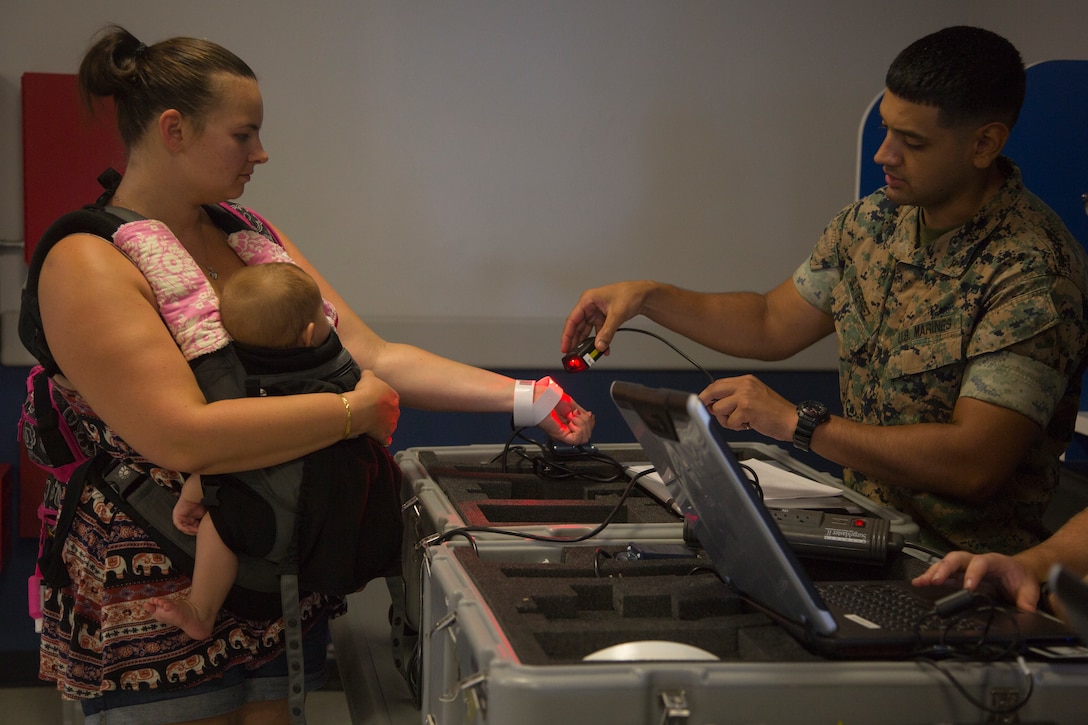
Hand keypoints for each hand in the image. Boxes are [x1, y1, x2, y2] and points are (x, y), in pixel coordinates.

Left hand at [173, 498, 205, 535]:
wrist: (194, 496)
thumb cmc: (200, 503)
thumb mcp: (204, 514)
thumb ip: (204, 522)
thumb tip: (207, 528)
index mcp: (192, 519)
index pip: (194, 528)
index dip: (198, 530)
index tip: (202, 532)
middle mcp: (186, 519)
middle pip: (189, 529)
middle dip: (194, 532)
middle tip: (199, 533)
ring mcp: (181, 518)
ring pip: (184, 528)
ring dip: (190, 531)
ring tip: (196, 531)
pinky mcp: (177, 517)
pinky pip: (180, 526)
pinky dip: (185, 528)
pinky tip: (190, 529)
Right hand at [352, 369, 400, 445]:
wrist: (359, 408)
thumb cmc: (365, 391)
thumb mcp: (367, 376)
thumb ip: (369, 375)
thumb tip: (367, 374)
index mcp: (394, 397)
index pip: (390, 397)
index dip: (381, 399)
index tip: (372, 399)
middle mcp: (396, 411)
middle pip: (390, 412)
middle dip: (382, 412)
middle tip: (370, 411)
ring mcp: (391, 425)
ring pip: (389, 425)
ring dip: (382, 425)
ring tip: (370, 423)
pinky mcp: (384, 436)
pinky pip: (385, 440)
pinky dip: (382, 440)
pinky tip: (376, 437)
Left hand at [538, 393, 594, 444]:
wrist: (538, 399)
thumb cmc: (547, 399)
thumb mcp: (570, 404)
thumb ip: (581, 413)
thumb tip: (590, 416)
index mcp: (568, 423)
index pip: (586, 430)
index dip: (590, 422)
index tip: (588, 414)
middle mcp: (566, 430)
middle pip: (587, 435)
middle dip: (587, 422)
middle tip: (575, 414)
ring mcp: (563, 433)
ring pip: (584, 438)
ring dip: (582, 424)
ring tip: (571, 416)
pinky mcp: (560, 435)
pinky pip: (577, 439)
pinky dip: (578, 428)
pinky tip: (571, 421)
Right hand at [561, 281, 654, 354]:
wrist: (643, 295)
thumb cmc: (630, 294)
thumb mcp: (617, 314)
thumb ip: (607, 331)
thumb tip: (599, 345)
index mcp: (588, 300)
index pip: (572, 319)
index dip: (567, 335)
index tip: (565, 347)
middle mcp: (589, 306)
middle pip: (577, 327)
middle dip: (576, 342)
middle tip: (573, 355)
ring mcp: (595, 313)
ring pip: (586, 331)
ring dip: (587, 343)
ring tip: (585, 355)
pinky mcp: (602, 319)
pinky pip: (597, 333)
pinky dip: (599, 341)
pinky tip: (602, 349)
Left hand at [697, 374, 797, 439]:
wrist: (793, 420)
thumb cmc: (776, 412)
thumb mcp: (755, 397)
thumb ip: (735, 397)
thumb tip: (713, 404)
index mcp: (747, 380)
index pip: (718, 383)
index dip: (708, 394)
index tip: (703, 401)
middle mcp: (745, 385)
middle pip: (713, 390)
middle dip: (707, 403)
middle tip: (709, 411)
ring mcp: (744, 396)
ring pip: (718, 409)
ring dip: (726, 420)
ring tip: (741, 421)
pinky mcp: (746, 409)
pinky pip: (729, 422)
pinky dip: (737, 427)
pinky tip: (749, 424)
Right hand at [912, 550, 1041, 611]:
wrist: (1018, 571)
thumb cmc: (1020, 577)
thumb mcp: (1029, 589)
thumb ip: (1028, 600)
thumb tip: (1028, 612)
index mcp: (994, 562)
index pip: (981, 563)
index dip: (973, 574)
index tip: (968, 587)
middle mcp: (975, 561)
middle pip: (956, 559)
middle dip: (944, 569)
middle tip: (935, 581)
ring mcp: (965, 567)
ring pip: (945, 564)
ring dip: (932, 572)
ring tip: (920, 582)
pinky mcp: (958, 575)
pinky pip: (942, 572)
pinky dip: (929, 577)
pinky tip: (918, 582)